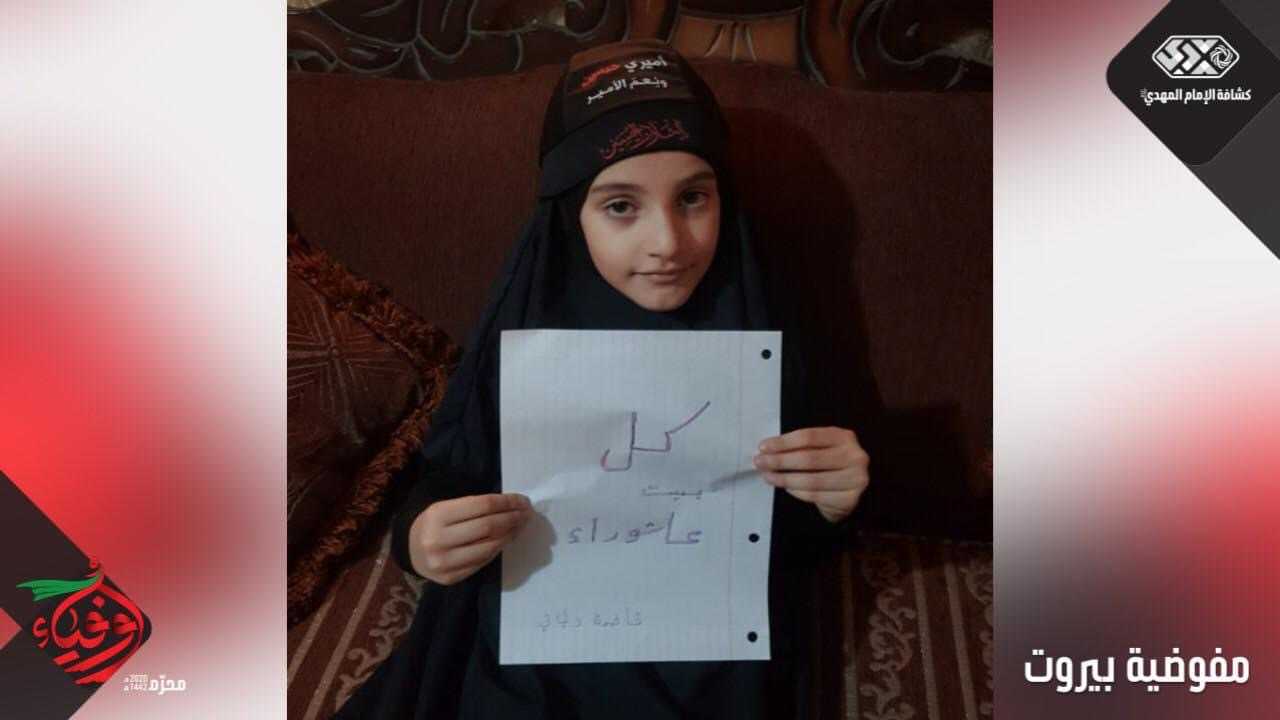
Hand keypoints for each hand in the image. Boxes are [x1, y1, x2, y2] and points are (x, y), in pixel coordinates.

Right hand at [408, 493, 533, 584]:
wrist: (410, 550)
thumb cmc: (434, 523)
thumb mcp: (446, 507)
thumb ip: (474, 507)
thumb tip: (513, 505)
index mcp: (438, 514)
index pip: (483, 505)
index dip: (507, 502)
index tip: (523, 500)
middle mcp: (439, 539)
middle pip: (488, 526)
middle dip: (513, 518)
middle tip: (527, 513)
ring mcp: (444, 562)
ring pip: (488, 547)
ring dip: (510, 535)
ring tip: (520, 527)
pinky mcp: (451, 578)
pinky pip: (483, 562)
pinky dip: (498, 550)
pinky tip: (506, 540)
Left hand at [753, 427, 869, 523]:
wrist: (850, 491)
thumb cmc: (830, 465)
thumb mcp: (821, 448)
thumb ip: (801, 447)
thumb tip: (767, 450)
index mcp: (844, 437)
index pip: (809, 437)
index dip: (783, 442)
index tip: (763, 447)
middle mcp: (854, 456)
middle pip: (809, 458)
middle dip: (780, 461)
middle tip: (760, 462)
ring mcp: (855, 479)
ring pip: (811, 480)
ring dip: (784, 479)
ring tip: (768, 476)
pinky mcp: (850, 499)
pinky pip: (816, 496)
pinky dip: (797, 492)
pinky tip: (786, 488)